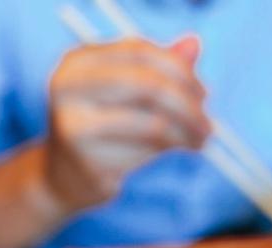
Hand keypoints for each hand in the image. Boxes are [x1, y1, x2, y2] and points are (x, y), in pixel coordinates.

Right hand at [44, 35, 210, 213]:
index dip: (180, 70)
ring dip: (186, 134)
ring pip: (151, 124)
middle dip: (187, 105)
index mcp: (77, 63)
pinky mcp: (90, 165)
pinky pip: (145, 154)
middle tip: (208, 125)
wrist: (63, 178)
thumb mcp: (124, 93)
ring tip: (199, 142)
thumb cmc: (101, 128)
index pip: (139, 51)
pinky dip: (168, 152)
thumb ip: (156, 70)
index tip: (204, 94)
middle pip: (148, 86)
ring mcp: (76, 128)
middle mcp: (70, 90)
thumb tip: (194, 45)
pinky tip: (177, 152)